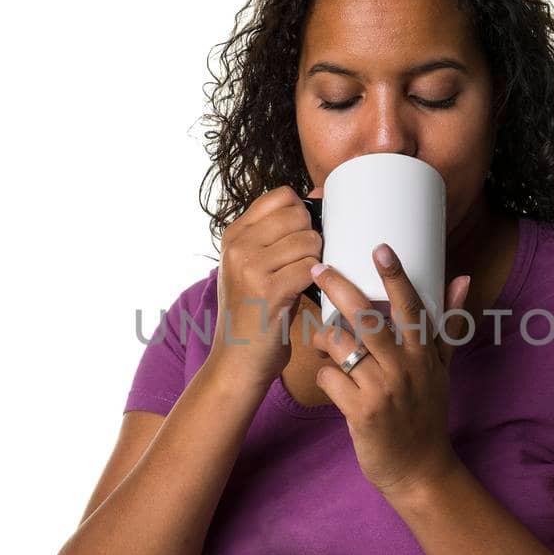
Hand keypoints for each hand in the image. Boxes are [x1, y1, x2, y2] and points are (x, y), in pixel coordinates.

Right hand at [208, 185, 323, 387]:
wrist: (238, 360)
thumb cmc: (255, 312)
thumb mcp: (254, 265)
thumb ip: (278, 231)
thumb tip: (318, 193)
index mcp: (234, 234)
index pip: (281, 195)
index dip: (302, 212)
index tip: (302, 236)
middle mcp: (238, 245)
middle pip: (298, 216)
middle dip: (312, 238)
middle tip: (303, 264)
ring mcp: (250, 267)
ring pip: (309, 241)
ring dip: (316, 261)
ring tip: (303, 280)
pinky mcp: (269, 290)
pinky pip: (311, 268)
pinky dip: (316, 281)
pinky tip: (305, 294)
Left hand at [308, 243, 472, 499]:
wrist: (419, 469)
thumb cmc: (426, 413)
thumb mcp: (443, 367)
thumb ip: (448, 322)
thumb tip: (463, 278)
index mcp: (424, 352)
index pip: (410, 305)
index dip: (395, 276)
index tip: (381, 248)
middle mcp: (405, 367)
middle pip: (368, 318)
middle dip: (341, 289)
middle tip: (320, 268)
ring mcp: (383, 389)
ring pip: (342, 345)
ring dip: (325, 337)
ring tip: (321, 338)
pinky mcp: (362, 412)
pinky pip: (329, 378)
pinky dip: (323, 376)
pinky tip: (330, 381)